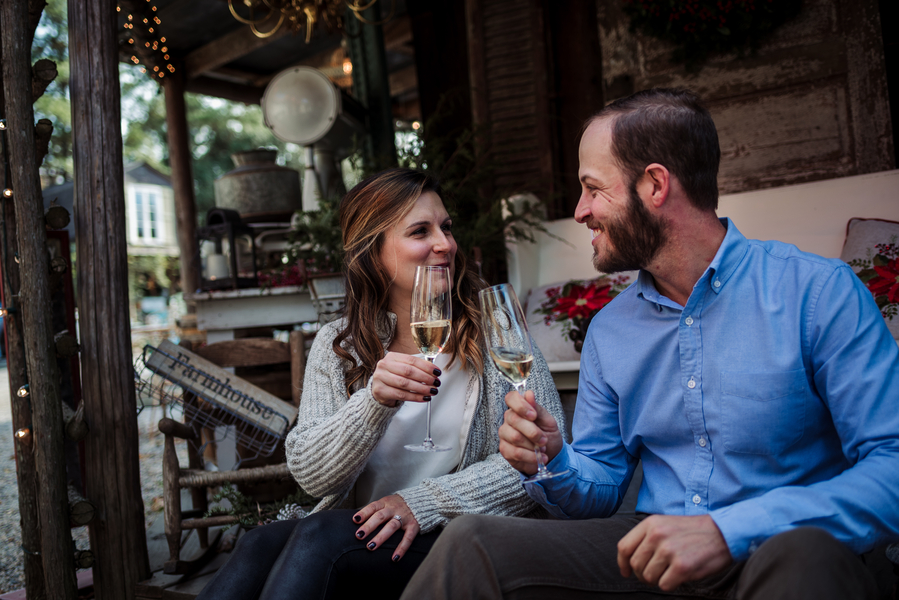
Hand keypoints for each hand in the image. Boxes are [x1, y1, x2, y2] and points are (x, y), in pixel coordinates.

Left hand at [352, 494, 419, 561]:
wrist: (423, 499)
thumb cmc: (400, 504)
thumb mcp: (388, 501)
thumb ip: (376, 510)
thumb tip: (358, 520)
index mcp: (386, 502)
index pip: (373, 507)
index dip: (364, 513)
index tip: (355, 520)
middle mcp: (394, 509)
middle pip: (380, 517)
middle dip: (369, 526)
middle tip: (359, 535)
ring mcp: (404, 517)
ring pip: (391, 527)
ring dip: (380, 537)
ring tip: (370, 547)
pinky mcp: (414, 525)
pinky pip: (408, 538)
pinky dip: (402, 548)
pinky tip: (395, 558)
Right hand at [371, 352, 441, 407]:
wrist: (379, 390)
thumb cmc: (394, 378)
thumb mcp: (402, 369)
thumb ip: (416, 368)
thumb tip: (434, 372)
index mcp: (392, 356)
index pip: (412, 360)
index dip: (426, 366)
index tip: (437, 372)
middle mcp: (384, 365)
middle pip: (408, 371)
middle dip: (425, 377)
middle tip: (436, 382)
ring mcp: (380, 377)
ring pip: (405, 383)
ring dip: (422, 388)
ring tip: (432, 391)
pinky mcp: (380, 390)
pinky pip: (401, 395)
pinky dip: (415, 397)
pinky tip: (424, 398)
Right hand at [499, 390, 563, 473]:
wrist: (550, 454)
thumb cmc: (548, 434)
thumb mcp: (548, 421)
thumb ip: (537, 409)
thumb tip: (529, 394)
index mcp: (519, 408)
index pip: (511, 398)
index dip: (520, 405)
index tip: (533, 415)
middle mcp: (508, 420)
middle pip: (514, 419)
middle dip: (533, 431)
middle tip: (544, 440)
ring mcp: (505, 435)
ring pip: (515, 437)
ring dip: (533, 446)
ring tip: (542, 449)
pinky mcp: (505, 450)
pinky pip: (516, 453)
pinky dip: (531, 457)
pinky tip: (539, 458)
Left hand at [617, 515, 732, 590]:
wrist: (723, 532)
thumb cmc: (693, 531)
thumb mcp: (665, 524)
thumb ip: (646, 538)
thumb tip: (629, 561)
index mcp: (650, 524)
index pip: (624, 547)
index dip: (622, 564)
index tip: (626, 572)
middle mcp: (657, 536)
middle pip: (636, 565)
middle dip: (642, 575)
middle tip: (655, 574)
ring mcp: (669, 551)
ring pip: (649, 577)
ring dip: (657, 580)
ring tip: (669, 573)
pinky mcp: (682, 567)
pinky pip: (664, 585)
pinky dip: (670, 585)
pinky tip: (679, 577)